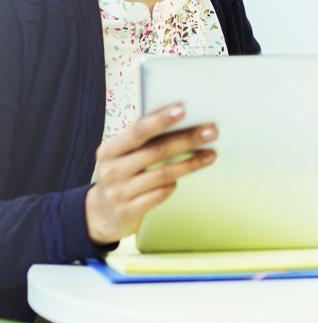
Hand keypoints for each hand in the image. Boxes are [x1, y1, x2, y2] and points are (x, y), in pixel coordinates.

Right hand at [85, 104, 217, 245]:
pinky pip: (160, 195)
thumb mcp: (122, 154)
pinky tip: (182, 179)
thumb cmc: (122, 172)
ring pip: (164, 175)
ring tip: (211, 154)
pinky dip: (173, 185)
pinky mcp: (128, 212)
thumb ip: (142, 138)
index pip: (138, 131)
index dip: (160, 119)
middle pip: (157, 151)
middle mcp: (111, 170)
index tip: (183, 109)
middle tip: (212, 130)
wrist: (100, 213)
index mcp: (109, 149)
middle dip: (187, 139)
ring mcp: (118, 193)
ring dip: (191, 163)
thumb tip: (180, 115)